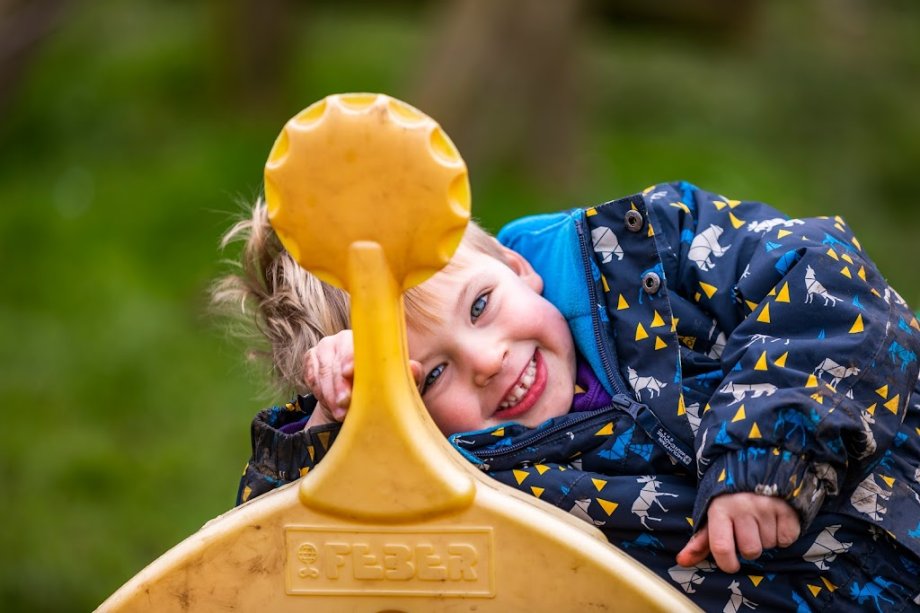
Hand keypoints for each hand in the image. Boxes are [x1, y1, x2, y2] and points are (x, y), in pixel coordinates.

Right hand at [303, 330, 424, 427]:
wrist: (357, 400)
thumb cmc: (382, 386)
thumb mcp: (398, 382)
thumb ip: (409, 374)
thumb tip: (414, 368)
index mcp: (365, 338)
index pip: (355, 343)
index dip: (350, 358)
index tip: (349, 373)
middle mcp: (342, 339)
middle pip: (335, 359)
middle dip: (338, 384)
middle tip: (344, 405)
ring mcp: (324, 349)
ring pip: (321, 370)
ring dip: (329, 393)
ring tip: (339, 412)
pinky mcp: (311, 361)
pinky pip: (310, 376)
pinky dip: (319, 392)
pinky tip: (330, 406)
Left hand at [676, 492, 800, 572]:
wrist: (754, 466)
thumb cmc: (729, 497)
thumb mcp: (712, 514)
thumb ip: (700, 540)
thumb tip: (682, 561)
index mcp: (719, 509)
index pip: (721, 547)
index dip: (727, 563)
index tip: (731, 564)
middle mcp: (742, 507)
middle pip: (750, 551)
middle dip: (749, 547)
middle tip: (747, 530)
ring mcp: (766, 506)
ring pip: (769, 544)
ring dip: (766, 538)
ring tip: (761, 521)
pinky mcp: (787, 507)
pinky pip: (787, 538)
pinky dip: (783, 534)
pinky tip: (775, 520)